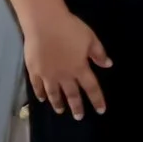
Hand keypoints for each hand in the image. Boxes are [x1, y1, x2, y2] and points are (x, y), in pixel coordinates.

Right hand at [24, 4, 110, 118]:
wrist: (44, 24)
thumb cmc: (70, 29)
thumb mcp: (90, 38)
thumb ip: (99, 53)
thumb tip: (108, 65)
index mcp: (80, 68)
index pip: (91, 88)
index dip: (97, 100)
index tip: (101, 111)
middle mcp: (64, 76)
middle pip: (72, 94)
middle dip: (76, 107)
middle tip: (79, 117)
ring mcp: (48, 75)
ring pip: (54, 94)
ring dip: (58, 103)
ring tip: (60, 111)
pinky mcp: (34, 71)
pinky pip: (37, 86)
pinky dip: (40, 94)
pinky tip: (42, 98)